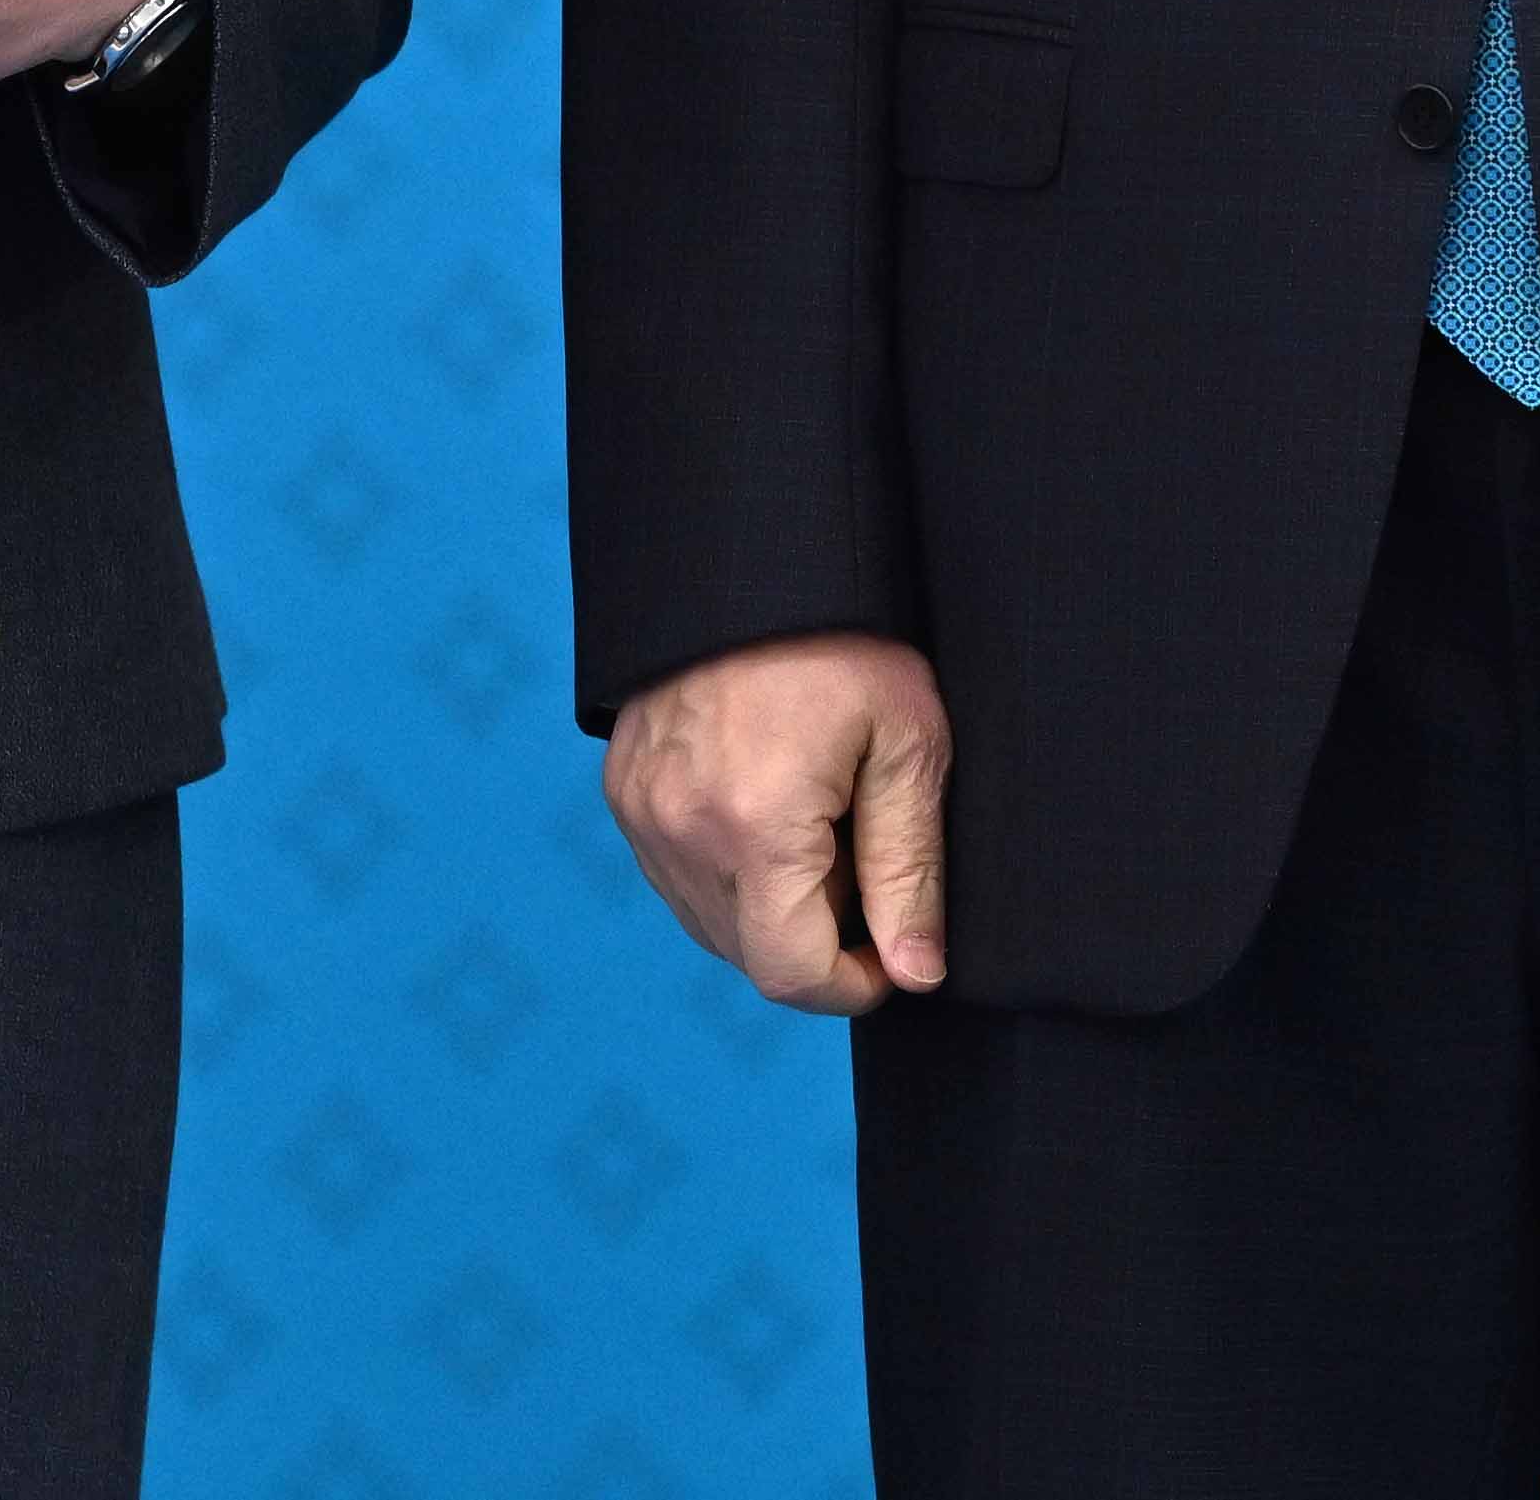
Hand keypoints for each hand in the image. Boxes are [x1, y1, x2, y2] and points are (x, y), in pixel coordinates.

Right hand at [605, 632, 953, 1014]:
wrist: (752, 554)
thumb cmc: (847, 638)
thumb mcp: (908, 744)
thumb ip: (910, 870)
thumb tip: (915, 975)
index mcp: (754, 824)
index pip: (791, 974)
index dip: (853, 985)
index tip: (893, 953)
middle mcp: (680, 829)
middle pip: (750, 955)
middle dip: (817, 937)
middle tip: (861, 855)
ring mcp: (641, 811)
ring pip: (710, 923)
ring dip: (770, 907)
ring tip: (817, 821)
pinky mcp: (624, 790)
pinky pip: (677, 875)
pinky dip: (727, 871)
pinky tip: (769, 804)